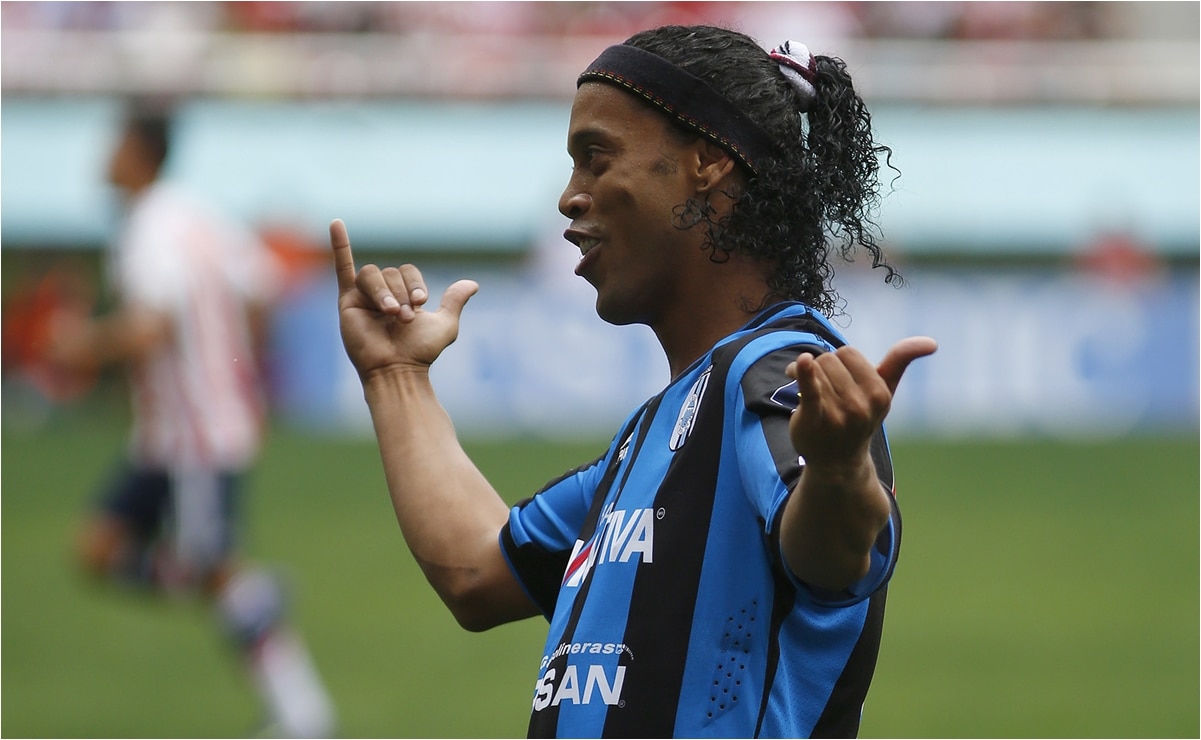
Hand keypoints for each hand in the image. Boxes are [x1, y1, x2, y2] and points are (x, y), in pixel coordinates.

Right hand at [330, 219, 478, 378]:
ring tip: (390, 313)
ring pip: (373, 274)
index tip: (422, 303)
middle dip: (401, 293)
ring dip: (384, 292)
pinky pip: (342, 268)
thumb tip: (472, 284)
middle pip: (391, 272)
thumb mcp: (445, 325)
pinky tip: (336, 223)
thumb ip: (454, 302)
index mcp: (404, 295)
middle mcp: (383, 294)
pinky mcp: (347, 302)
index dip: (416, 283)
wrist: (396, 368)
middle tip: (405, 318)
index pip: (408, 271)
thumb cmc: (420, 352)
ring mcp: (364, 297)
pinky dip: (340, 245)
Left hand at [785, 336, 936, 467]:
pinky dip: (804, 374)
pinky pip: (810, 390)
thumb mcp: (884, 391)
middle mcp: (861, 405)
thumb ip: (901, 361)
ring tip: (807, 392)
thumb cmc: (861, 418)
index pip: (847, 353)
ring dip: (803, 375)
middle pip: (829, 359)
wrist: (837, 462)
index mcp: (879, 393)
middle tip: (820, 389)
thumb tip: (932, 342)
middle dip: (821, 369)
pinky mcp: (814, 420)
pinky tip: (801, 363)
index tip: (836, 377)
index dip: (838, 362)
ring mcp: (839, 414)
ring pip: (814, 370)